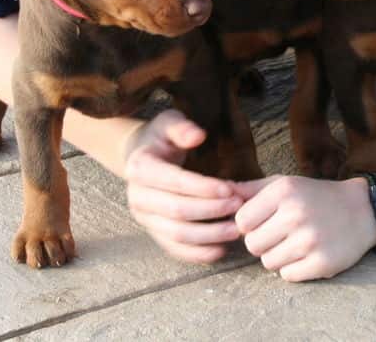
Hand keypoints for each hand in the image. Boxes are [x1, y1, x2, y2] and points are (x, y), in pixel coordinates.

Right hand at [124, 110, 243, 262]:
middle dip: (210, 211)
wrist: (141, 156)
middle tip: (238, 207)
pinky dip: (197, 254)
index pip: (174, 181)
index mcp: (140, 167)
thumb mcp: (169, 122)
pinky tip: (220, 249)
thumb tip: (198, 135)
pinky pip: (174, 249)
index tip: (230, 189)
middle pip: (176, 211)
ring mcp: (144, 217)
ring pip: (176, 234)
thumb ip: (182, 127)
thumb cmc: (161, 138)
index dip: (203, 188)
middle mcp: (137, 196)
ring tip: (235, 230)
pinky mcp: (153, 232)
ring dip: (208, 235)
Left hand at [232, 175, 375, 281]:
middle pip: (252, 245)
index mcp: (283, 190)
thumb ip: (251, 189)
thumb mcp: (285, 183)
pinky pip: (287, 276)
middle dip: (262, 243)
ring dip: (277, 256)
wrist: (362, 210)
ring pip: (268, 263)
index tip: (263, 222)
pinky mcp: (322, 262)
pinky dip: (293, 269)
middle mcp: (295, 213)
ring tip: (294, 243)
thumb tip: (222, 193)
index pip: (241, 221)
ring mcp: (310, 239)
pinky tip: (306, 254)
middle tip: (279, 234)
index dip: (249, 225)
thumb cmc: (315, 196)